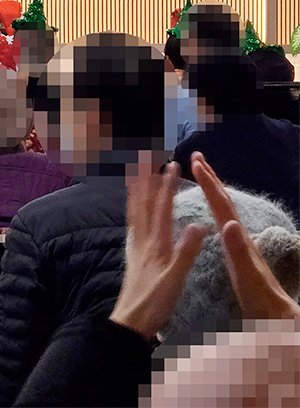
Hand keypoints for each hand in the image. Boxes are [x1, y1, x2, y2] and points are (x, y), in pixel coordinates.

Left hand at [109, 162, 206, 339]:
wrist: (131, 320)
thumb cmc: (155, 302)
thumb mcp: (175, 278)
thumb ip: (186, 252)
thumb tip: (197, 224)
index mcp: (156, 244)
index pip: (161, 208)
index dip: (166, 186)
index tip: (171, 166)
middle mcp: (143, 241)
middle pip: (145, 205)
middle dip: (149, 182)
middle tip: (149, 161)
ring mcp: (136, 247)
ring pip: (136, 213)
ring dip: (137, 192)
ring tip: (136, 175)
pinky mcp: (133, 256)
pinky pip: (132, 226)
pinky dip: (133, 212)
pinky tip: (133, 212)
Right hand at [191, 151, 299, 320]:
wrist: (276, 316)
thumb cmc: (260, 299)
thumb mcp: (247, 275)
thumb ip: (238, 250)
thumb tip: (229, 223)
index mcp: (238, 239)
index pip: (221, 205)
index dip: (209, 184)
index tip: (195, 163)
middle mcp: (239, 236)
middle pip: (224, 200)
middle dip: (210, 178)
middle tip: (197, 156)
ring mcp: (239, 243)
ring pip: (224, 208)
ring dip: (212, 189)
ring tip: (202, 175)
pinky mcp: (237, 252)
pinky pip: (222, 221)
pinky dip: (214, 208)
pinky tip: (212, 212)